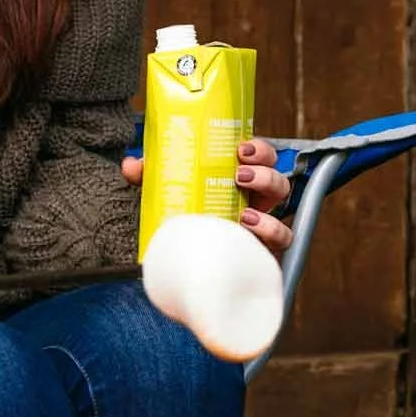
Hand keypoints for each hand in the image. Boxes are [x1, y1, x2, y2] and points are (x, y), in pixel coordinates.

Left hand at [121, 139, 294, 255]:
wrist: (182, 268)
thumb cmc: (181, 224)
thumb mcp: (163, 195)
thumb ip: (149, 176)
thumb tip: (132, 165)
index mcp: (237, 181)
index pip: (260, 156)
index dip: (258, 149)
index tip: (241, 148)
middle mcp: (255, 199)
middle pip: (276, 174)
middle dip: (264, 170)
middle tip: (239, 173)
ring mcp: (262, 223)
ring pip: (283, 202)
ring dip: (268, 195)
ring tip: (243, 204)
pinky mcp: (262, 248)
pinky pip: (282, 237)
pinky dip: (271, 228)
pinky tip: (247, 226)